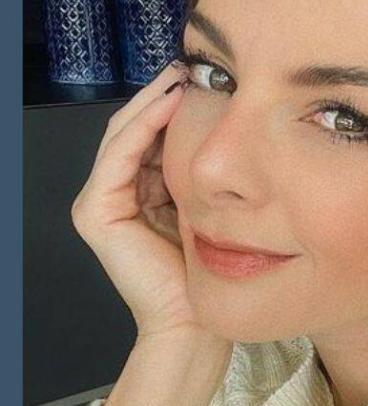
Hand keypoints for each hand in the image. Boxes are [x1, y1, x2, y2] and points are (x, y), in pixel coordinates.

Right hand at [71, 64, 210, 339]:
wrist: (193, 317)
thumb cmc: (205, 267)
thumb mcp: (200, 205)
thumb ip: (193, 172)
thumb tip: (212, 128)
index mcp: (139, 193)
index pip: (148, 139)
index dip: (170, 106)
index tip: (201, 81)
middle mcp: (115, 193)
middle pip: (132, 131)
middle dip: (160, 97)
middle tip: (188, 68)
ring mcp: (99, 202)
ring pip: (123, 136)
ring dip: (152, 103)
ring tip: (181, 76)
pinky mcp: (95, 212)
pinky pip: (119, 157)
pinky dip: (143, 127)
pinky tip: (171, 104)